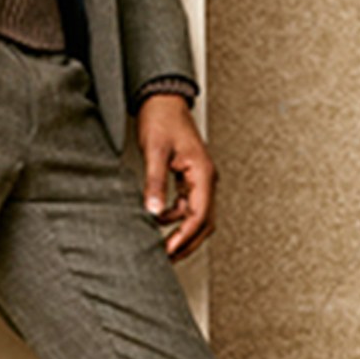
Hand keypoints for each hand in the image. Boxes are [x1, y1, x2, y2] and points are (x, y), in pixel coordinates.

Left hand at [137, 93, 215, 260]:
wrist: (162, 100)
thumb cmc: (162, 119)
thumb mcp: (154, 152)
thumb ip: (154, 183)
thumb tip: (153, 211)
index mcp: (203, 173)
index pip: (199, 215)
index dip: (184, 237)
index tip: (167, 251)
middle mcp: (206, 178)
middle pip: (204, 222)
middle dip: (187, 242)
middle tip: (167, 258)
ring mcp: (200, 178)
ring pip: (197, 216)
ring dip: (182, 232)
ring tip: (162, 245)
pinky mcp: (190, 177)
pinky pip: (188, 205)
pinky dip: (176, 218)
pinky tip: (159, 221)